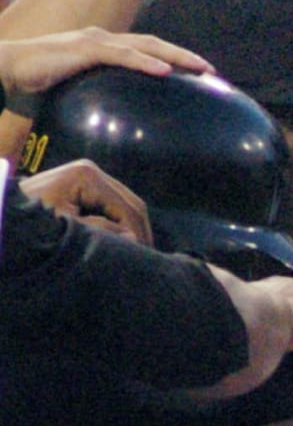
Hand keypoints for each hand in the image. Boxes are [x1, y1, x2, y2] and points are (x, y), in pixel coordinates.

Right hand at [0, 28, 210, 105]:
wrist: (7, 68)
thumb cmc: (39, 79)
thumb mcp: (79, 86)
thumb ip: (100, 94)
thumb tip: (118, 119)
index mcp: (105, 46)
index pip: (147, 49)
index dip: (174, 57)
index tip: (199, 72)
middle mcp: (104, 38)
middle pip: (154, 44)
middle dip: (185, 55)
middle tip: (212, 71)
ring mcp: (94, 41)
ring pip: (144, 45)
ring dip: (175, 56)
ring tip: (199, 68)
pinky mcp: (83, 49)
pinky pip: (121, 55)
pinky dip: (145, 62)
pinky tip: (164, 71)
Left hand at [18, 158, 152, 244]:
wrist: (2, 209)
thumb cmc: (28, 221)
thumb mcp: (64, 227)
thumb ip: (100, 230)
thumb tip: (133, 240)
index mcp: (87, 176)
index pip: (125, 207)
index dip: (137, 232)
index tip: (142, 256)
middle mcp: (92, 170)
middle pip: (131, 202)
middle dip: (140, 229)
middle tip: (146, 255)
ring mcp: (89, 174)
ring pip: (125, 202)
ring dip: (133, 226)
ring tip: (138, 250)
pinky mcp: (85, 183)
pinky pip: (112, 202)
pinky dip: (121, 221)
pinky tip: (124, 238)